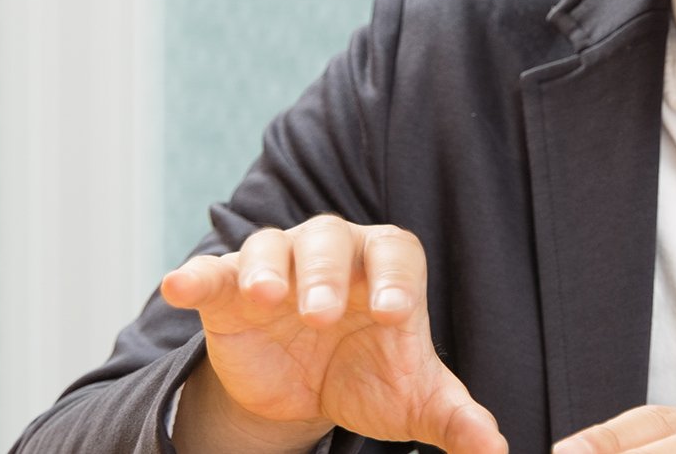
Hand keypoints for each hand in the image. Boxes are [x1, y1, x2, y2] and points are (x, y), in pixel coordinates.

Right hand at [159, 215, 506, 453]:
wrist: (304, 391)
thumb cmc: (368, 376)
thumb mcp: (411, 400)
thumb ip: (454, 417)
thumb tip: (496, 450)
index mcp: (384, 268)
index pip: (395, 255)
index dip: (394, 279)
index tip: (392, 315)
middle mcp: (332, 254)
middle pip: (331, 241)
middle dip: (325, 275)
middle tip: (320, 316)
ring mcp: (277, 266)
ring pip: (272, 245)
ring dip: (268, 268)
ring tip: (266, 298)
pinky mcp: (228, 289)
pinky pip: (212, 271)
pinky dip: (196, 274)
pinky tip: (179, 286)